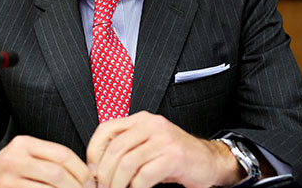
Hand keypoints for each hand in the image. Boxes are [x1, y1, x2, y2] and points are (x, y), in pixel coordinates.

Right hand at [0, 135, 94, 187]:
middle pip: (57, 174)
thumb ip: (52, 159)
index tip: (92, 181)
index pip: (63, 155)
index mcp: (25, 144)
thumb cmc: (11, 169)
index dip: (82, 170)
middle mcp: (14, 159)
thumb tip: (90, 173)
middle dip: (77, 186)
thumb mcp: (27, 155)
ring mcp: (7, 179)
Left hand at [86, 111, 244, 187]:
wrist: (209, 161)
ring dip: (118, 184)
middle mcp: (152, 125)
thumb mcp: (148, 146)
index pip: (106, 129)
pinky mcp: (173, 157)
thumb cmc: (175, 157)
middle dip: (105, 175)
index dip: (94, 152)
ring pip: (126, 163)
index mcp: (141, 120)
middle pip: (115, 149)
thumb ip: (127, 148)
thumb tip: (96, 167)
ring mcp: (164, 139)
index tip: (92, 171)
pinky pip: (144, 175)